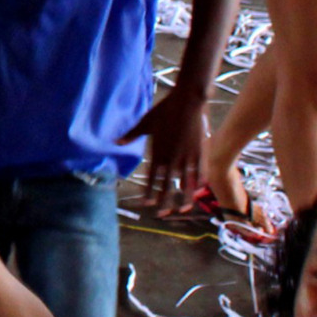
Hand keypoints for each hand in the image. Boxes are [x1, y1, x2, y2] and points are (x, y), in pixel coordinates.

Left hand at [126, 83, 208, 213]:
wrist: (187, 102)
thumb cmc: (163, 111)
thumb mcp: (145, 122)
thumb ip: (131, 134)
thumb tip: (115, 141)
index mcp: (158, 152)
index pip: (152, 178)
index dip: (149, 192)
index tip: (146, 204)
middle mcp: (173, 158)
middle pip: (168, 184)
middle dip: (164, 200)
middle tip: (160, 214)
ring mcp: (188, 156)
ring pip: (186, 182)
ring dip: (185, 196)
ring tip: (183, 208)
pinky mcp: (200, 152)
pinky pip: (201, 171)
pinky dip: (200, 182)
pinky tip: (199, 190)